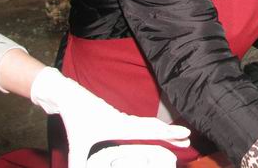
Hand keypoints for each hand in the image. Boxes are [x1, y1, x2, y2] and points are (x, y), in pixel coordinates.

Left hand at [30, 67, 189, 167]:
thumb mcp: (76, 144)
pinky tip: (154, 132)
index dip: (169, 134)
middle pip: (154, 127)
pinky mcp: (117, 117)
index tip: (186, 135)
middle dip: (171, 134)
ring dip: (163, 130)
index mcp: (121, 126)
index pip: (150, 131)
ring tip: (177, 137)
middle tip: (188, 140)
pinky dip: (152, 128)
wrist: (69, 97)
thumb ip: (78, 163)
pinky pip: (140, 123)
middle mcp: (126, 121)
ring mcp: (122, 118)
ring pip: (148, 124)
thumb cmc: (75, 117)